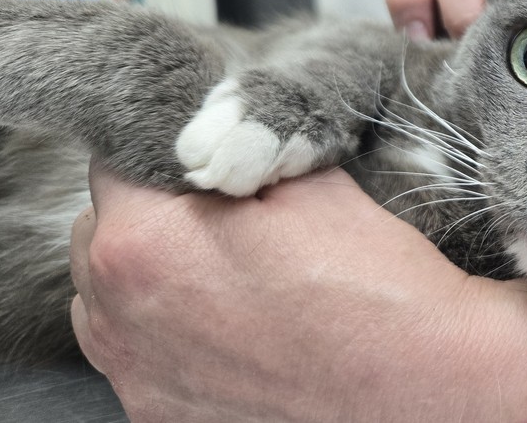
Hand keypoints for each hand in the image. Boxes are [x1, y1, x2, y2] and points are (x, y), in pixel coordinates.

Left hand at [70, 164, 526, 421]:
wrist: (424, 384)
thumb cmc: (376, 287)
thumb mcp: (312, 182)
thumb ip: (239, 149)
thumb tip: (217, 132)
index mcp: (145, 241)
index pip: (116, 161)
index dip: (171, 150)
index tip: (210, 159)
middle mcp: (118, 315)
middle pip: (102, 229)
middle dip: (155, 213)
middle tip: (229, 216)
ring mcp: (134, 375)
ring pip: (109, 295)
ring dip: (151, 275)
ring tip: (229, 276)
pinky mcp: (158, 414)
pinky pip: (138, 353)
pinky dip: (169, 333)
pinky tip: (233, 326)